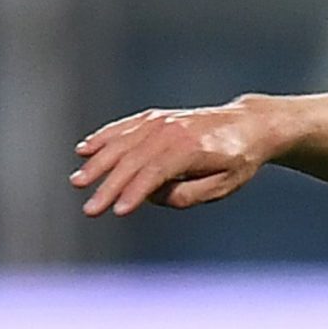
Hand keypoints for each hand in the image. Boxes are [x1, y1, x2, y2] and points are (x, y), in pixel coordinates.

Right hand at [71, 99, 280, 216]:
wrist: (249, 125)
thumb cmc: (238, 161)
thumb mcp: (222, 186)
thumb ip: (187, 195)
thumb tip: (152, 196)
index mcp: (191, 149)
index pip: (156, 173)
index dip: (135, 193)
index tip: (117, 211)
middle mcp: (173, 130)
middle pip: (133, 160)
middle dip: (108, 186)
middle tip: (90, 209)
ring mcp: (162, 121)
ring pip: (123, 142)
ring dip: (98, 163)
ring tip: (78, 181)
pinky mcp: (156, 117)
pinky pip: (124, 127)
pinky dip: (104, 137)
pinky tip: (84, 150)